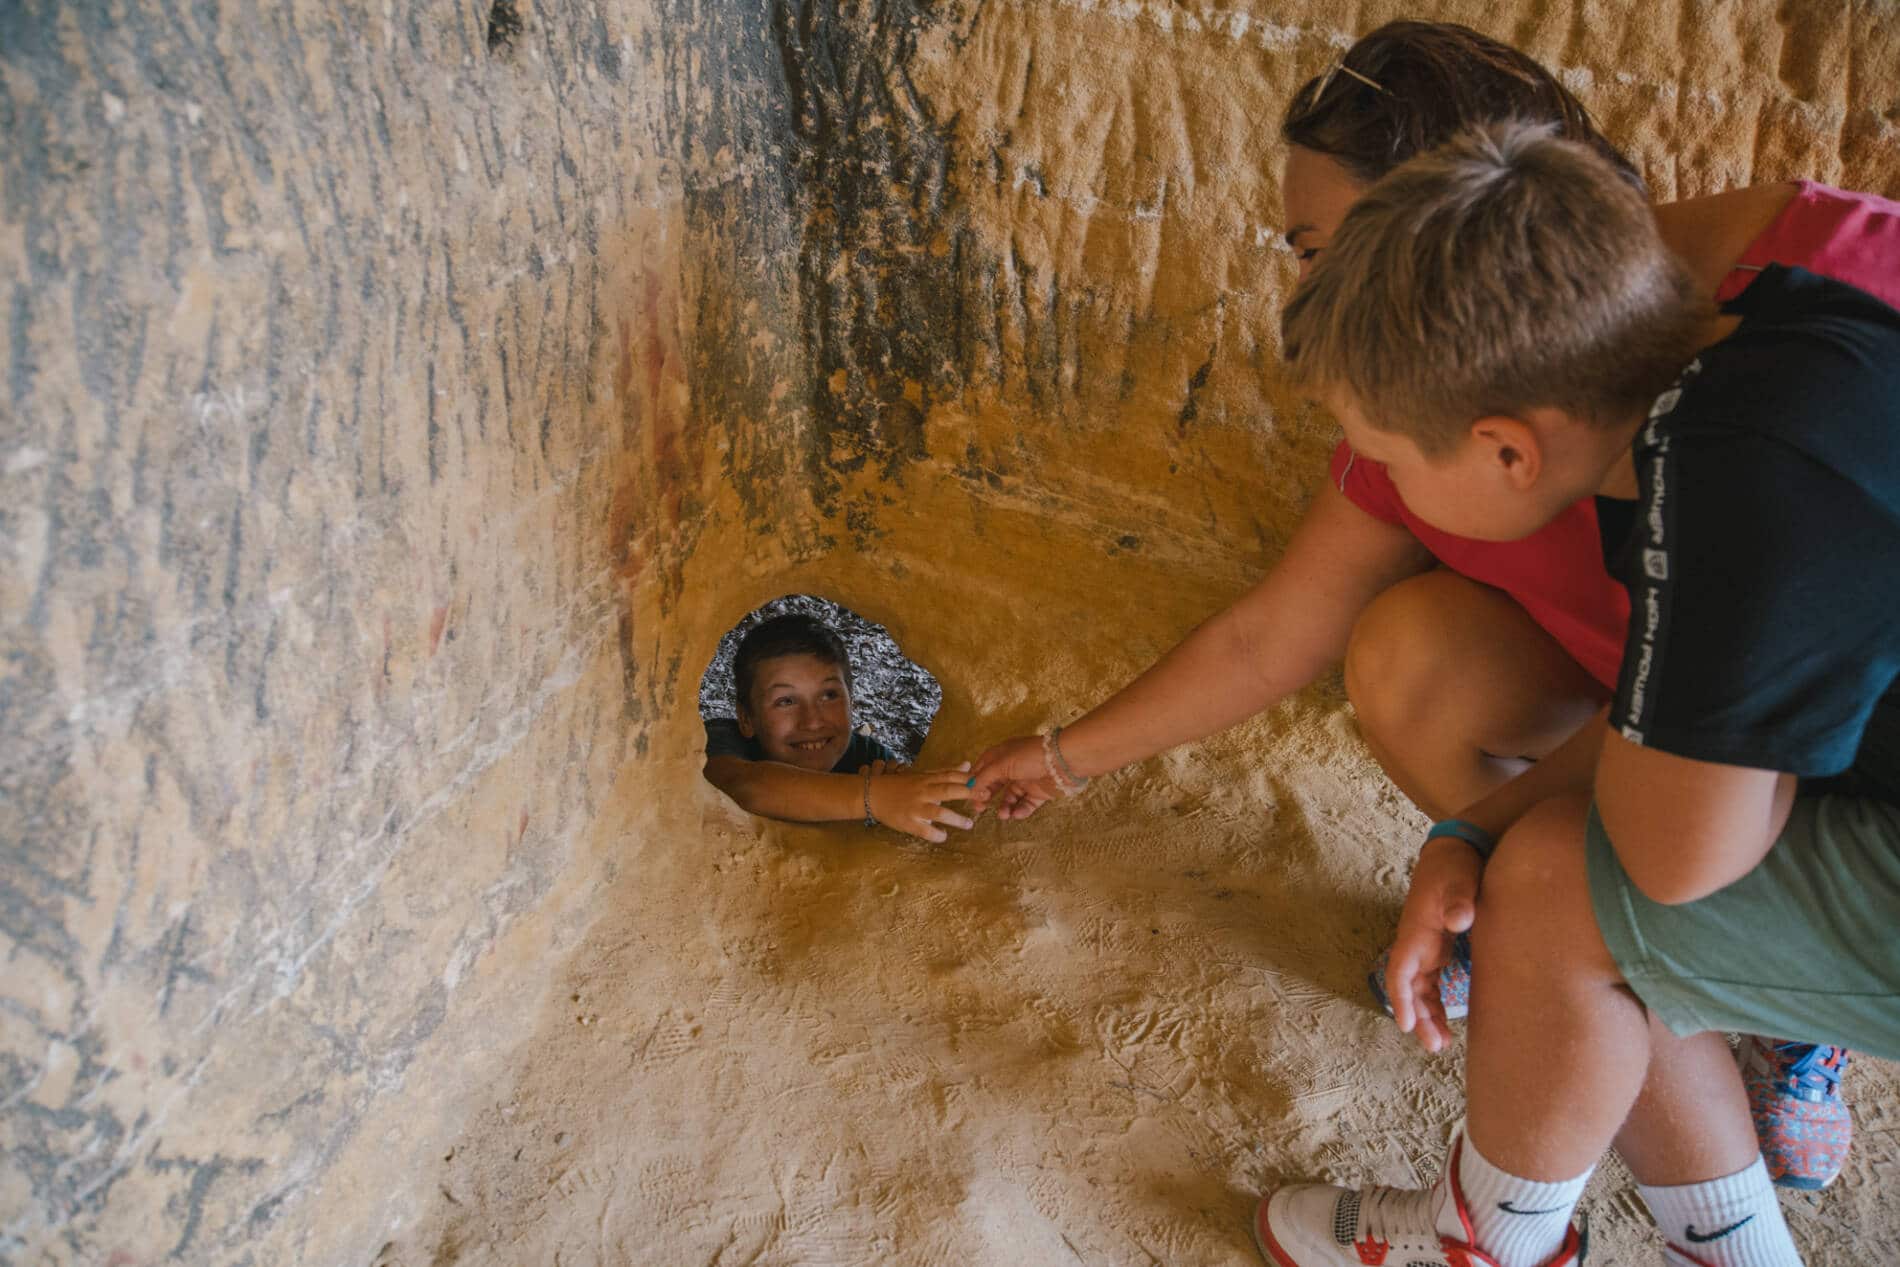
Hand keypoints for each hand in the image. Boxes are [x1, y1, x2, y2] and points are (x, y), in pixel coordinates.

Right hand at [866, 761, 974, 842]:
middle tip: (984, 796)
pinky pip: (923, 831)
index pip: (950, 776)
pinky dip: (934, 834)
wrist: (872, 795)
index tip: (985, 781)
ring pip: (937, 813)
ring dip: (955, 819)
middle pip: (947, 790)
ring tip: (969, 824)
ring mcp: (915, 808)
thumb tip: (967, 764)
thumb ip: (945, 771)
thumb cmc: (900, 785)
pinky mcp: (907, 823)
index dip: (967, 778)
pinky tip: (943, 836)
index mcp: (926, 779)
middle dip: (967, 793)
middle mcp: (922, 792)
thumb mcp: (922, 775)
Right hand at [966, 735, 1060, 820]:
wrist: (1063, 761)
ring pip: (1009, 797)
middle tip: (980, 809)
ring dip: (1004, 806)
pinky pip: (1026, 804)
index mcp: (1000, 755)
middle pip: (994, 784)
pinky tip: (1017, 814)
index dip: (973, 781)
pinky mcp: (1038, 792)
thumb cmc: (1030, 756)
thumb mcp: (1001, 764)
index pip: (981, 768)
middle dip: (986, 797)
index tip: (968, 795)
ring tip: (1004, 815)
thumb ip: (984, 777)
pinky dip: (1020, 810)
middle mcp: (1011, 767)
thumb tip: (970, 789)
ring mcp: (1025, 779)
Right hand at [1386, 835, 1481, 1053]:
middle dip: (1418, 1017)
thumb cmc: (1456, 866)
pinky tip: (1448, 1021)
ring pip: (1421, 988)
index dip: (1402, 999)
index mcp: (1417, 930)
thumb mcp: (1459, 879)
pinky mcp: (1440, 946)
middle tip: (1434, 1046)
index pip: (1401, 971)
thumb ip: (1459, 899)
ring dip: (1427, 1015)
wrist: (1456, 850)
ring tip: (1441, 1043)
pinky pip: (1433, 981)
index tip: (1406, 1025)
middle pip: (1410, 987)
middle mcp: (1417, 943)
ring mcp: (1428, 946)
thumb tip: (1459, 921)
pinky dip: (1437, 1002)